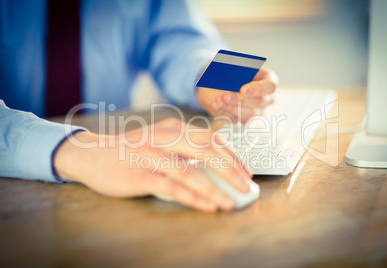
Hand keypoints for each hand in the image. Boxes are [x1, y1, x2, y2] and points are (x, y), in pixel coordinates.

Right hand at [54, 118, 251, 211]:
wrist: (92, 154)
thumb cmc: (131, 150)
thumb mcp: (159, 139)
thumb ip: (184, 146)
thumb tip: (216, 164)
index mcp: (173, 128)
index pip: (211, 139)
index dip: (232, 156)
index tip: (245, 172)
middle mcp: (164, 138)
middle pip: (207, 152)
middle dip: (231, 171)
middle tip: (246, 187)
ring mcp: (150, 155)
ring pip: (191, 172)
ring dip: (215, 189)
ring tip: (231, 202)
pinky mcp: (139, 175)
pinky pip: (172, 188)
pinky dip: (194, 198)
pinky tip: (208, 206)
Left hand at [197, 68, 277, 122]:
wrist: (223, 82)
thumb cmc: (233, 71)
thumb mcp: (234, 65)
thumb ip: (235, 70)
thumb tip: (229, 79)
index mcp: (268, 80)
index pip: (269, 86)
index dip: (257, 89)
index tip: (243, 90)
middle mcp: (266, 98)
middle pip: (257, 102)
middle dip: (239, 99)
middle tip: (225, 96)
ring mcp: (258, 111)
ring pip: (247, 113)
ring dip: (231, 107)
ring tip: (218, 101)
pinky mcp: (245, 120)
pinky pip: (237, 119)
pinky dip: (224, 112)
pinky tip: (216, 106)